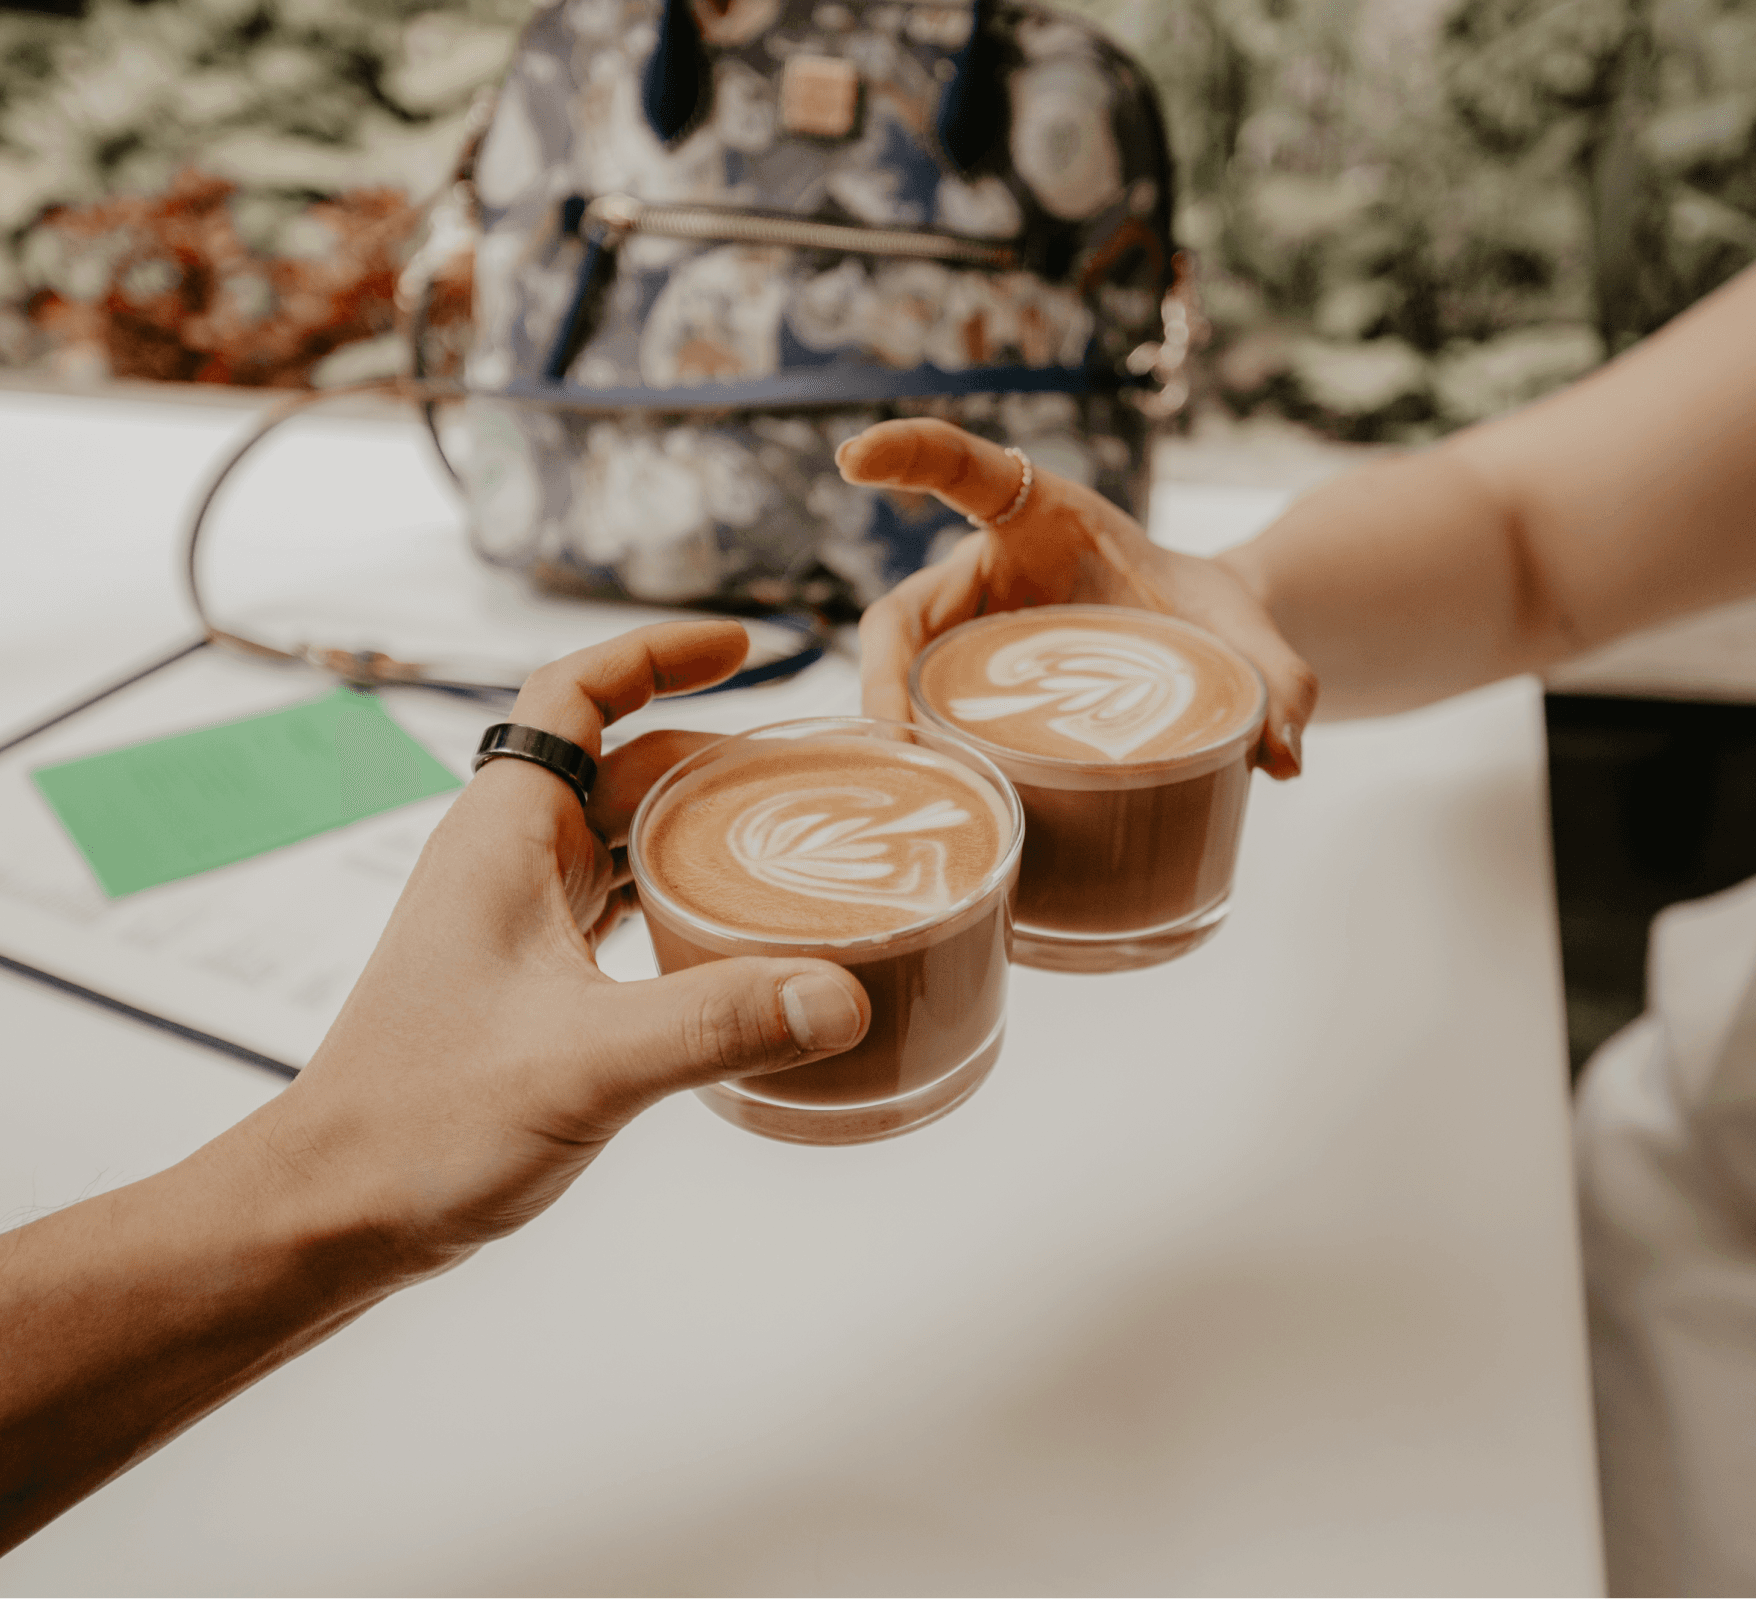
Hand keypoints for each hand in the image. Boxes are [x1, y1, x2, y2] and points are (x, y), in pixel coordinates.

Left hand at [253, 621, 870, 1273]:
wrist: (335, 1210)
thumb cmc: (421, 1123)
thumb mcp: (584, 1063)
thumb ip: (716, 1023)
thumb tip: (840, 995)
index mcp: (503, 835)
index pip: (576, 692)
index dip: (658, 655)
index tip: (745, 650)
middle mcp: (505, 861)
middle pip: (621, 765)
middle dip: (712, 757)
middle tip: (809, 777)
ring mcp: (514, 921)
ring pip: (620, 838)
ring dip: (697, 829)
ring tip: (790, 844)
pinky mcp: (528, 982)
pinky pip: (615, 906)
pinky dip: (676, 897)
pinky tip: (731, 937)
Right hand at [838, 419, 1317, 776]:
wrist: (1203, 649)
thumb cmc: (1209, 618)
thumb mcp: (1246, 637)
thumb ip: (1277, 680)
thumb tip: (1283, 759)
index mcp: (1043, 517)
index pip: (965, 471)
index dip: (909, 455)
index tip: (854, 456)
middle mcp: (989, 573)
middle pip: (903, 612)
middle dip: (882, 671)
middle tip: (891, 733)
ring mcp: (971, 635)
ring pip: (902, 673)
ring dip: (889, 726)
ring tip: (908, 787)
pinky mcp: (971, 689)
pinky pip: (925, 716)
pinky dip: (919, 755)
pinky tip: (929, 805)